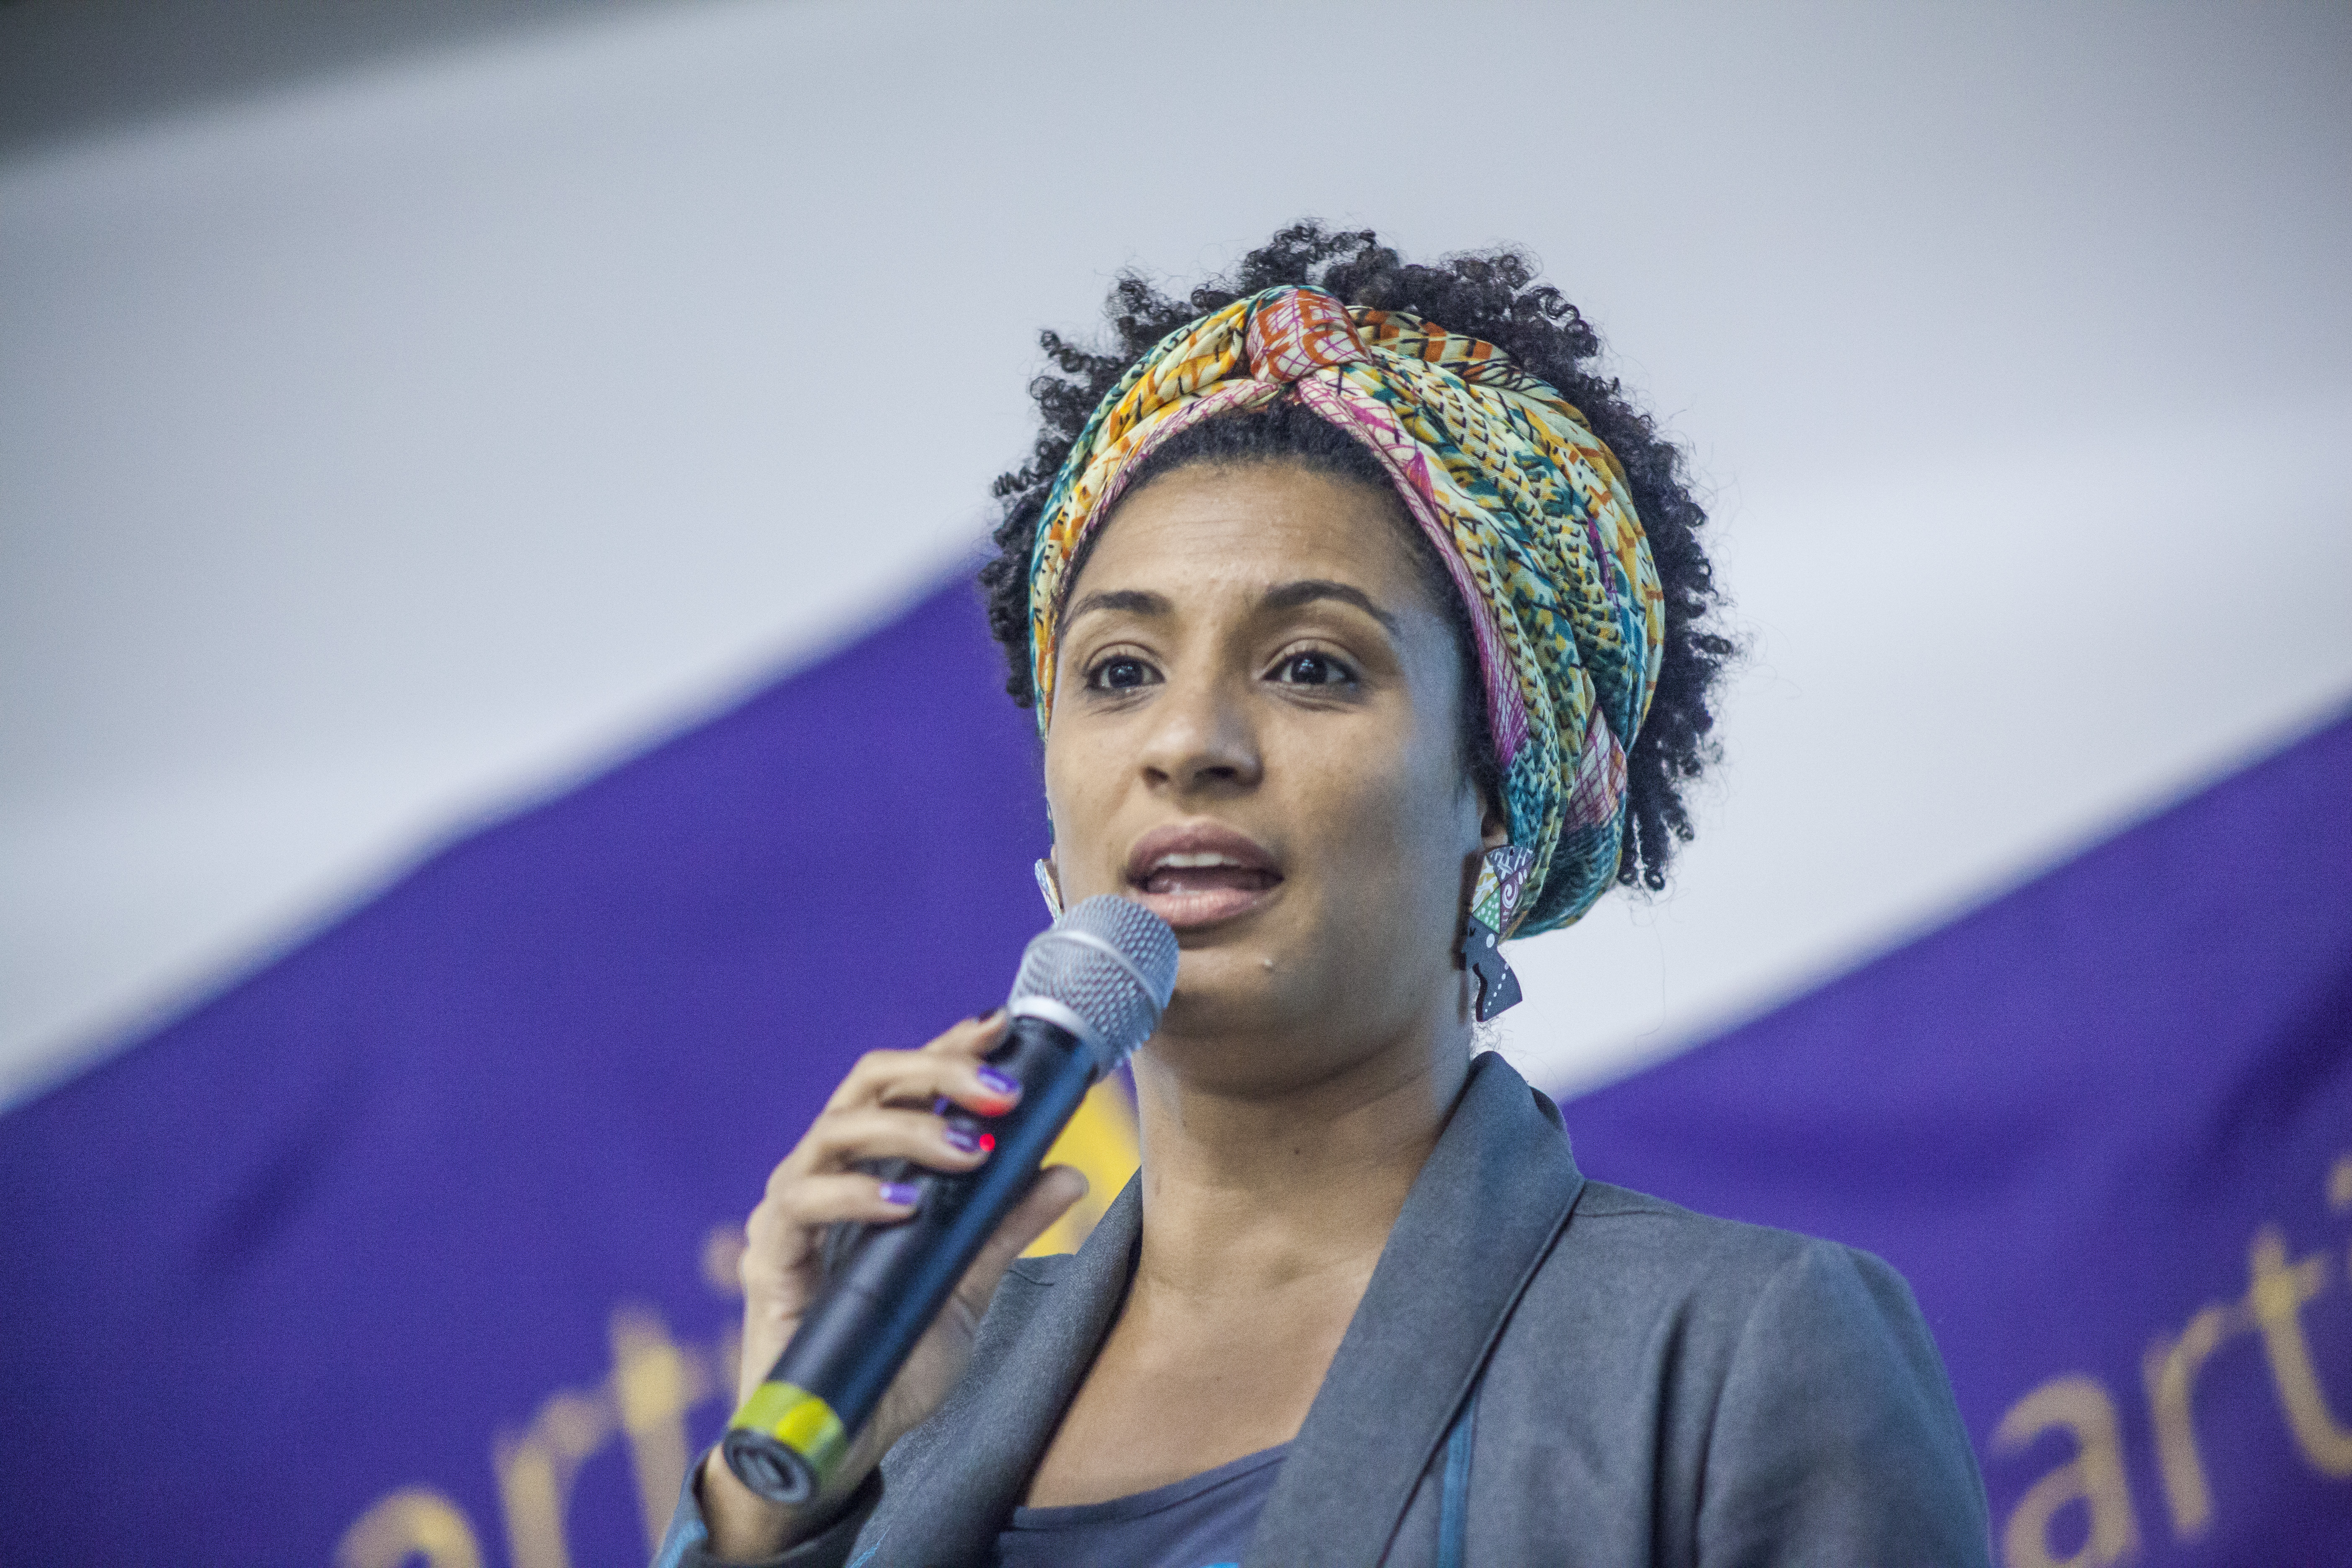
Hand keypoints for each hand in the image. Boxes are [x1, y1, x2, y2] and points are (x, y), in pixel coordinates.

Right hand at [699, 1010, 1088, 1560]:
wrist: (840, 1439)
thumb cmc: (896, 1355)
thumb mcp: (968, 1288)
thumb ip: (1006, 1228)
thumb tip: (1070, 1172)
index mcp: (872, 1168)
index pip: (906, 1083)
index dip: (950, 1047)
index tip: (1004, 1025)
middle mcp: (826, 1172)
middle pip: (870, 1085)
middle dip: (939, 1072)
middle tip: (1003, 1091)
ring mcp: (791, 1210)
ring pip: (837, 1130)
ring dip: (909, 1130)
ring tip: (970, 1149)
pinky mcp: (767, 1257)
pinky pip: (801, 1204)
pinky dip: (856, 1196)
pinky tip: (905, 1205)